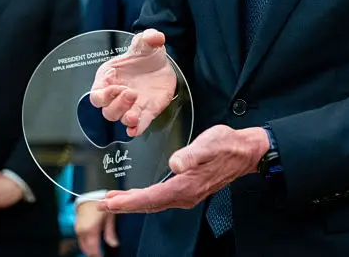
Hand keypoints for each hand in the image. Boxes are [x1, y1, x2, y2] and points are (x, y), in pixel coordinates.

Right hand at [75, 200, 118, 256]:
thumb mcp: (109, 218)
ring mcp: (78, 230)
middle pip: (86, 250)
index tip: (103, 256)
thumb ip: (110, 233)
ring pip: (82, 246)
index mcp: (90, 230)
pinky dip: (86, 243)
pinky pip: (81, 240)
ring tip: (98, 250)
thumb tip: (114, 244)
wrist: (89, 195)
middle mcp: (82, 231)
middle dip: (93, 254)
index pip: (93, 250)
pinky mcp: (77, 228)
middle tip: (101, 254)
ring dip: (89, 249)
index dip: (98, 255)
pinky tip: (93, 243)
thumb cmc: (99, 204)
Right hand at [89, 29, 176, 136]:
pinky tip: (136, 128)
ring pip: (120, 119)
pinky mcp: (146, 112)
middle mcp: (116, 95)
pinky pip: (138, 125)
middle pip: (107, 111)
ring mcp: (131, 105)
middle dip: (118, 105)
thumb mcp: (145, 42)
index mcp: (109, 78)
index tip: (117, 87)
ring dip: (127, 118)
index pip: (96, 95)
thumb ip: (148, 37)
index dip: (104, 95)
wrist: (162, 63)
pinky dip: (136, 129)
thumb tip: (154, 36)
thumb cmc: (145, 54)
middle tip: (131, 92)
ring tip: (135, 113)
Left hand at [100, 125, 268, 213]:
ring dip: (133, 203)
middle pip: (149, 204)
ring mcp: (187, 194)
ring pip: (154, 203)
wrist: (245, 151)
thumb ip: (191, 154)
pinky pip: (161, 198)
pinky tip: (138, 194)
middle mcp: (185, 194)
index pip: (152, 197)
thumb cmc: (227, 145)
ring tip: (114, 201)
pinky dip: (145, 198)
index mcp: (187, 185)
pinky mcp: (188, 189)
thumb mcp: (209, 143)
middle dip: (125, 206)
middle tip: (103, 204)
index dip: (129, 201)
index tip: (110, 203)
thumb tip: (175, 163)